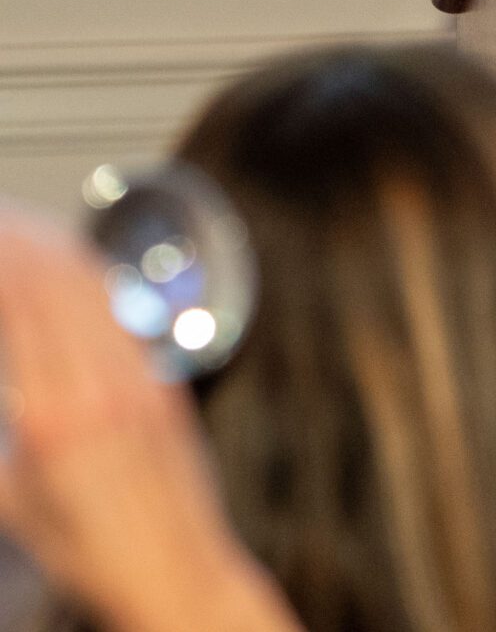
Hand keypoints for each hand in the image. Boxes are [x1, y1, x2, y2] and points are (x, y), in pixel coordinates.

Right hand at [0, 212, 302, 631]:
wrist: (178, 569)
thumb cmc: (90, 550)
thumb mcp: (13, 498)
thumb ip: (1, 438)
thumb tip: (7, 390)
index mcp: (53, 416)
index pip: (16, 308)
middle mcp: (100, 387)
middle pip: (53, 285)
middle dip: (16, 241)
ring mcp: (139, 379)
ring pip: (92, 291)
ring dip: (53, 250)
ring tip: (18, 227)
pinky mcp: (164, 382)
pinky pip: (124, 316)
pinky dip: (89, 282)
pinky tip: (71, 268)